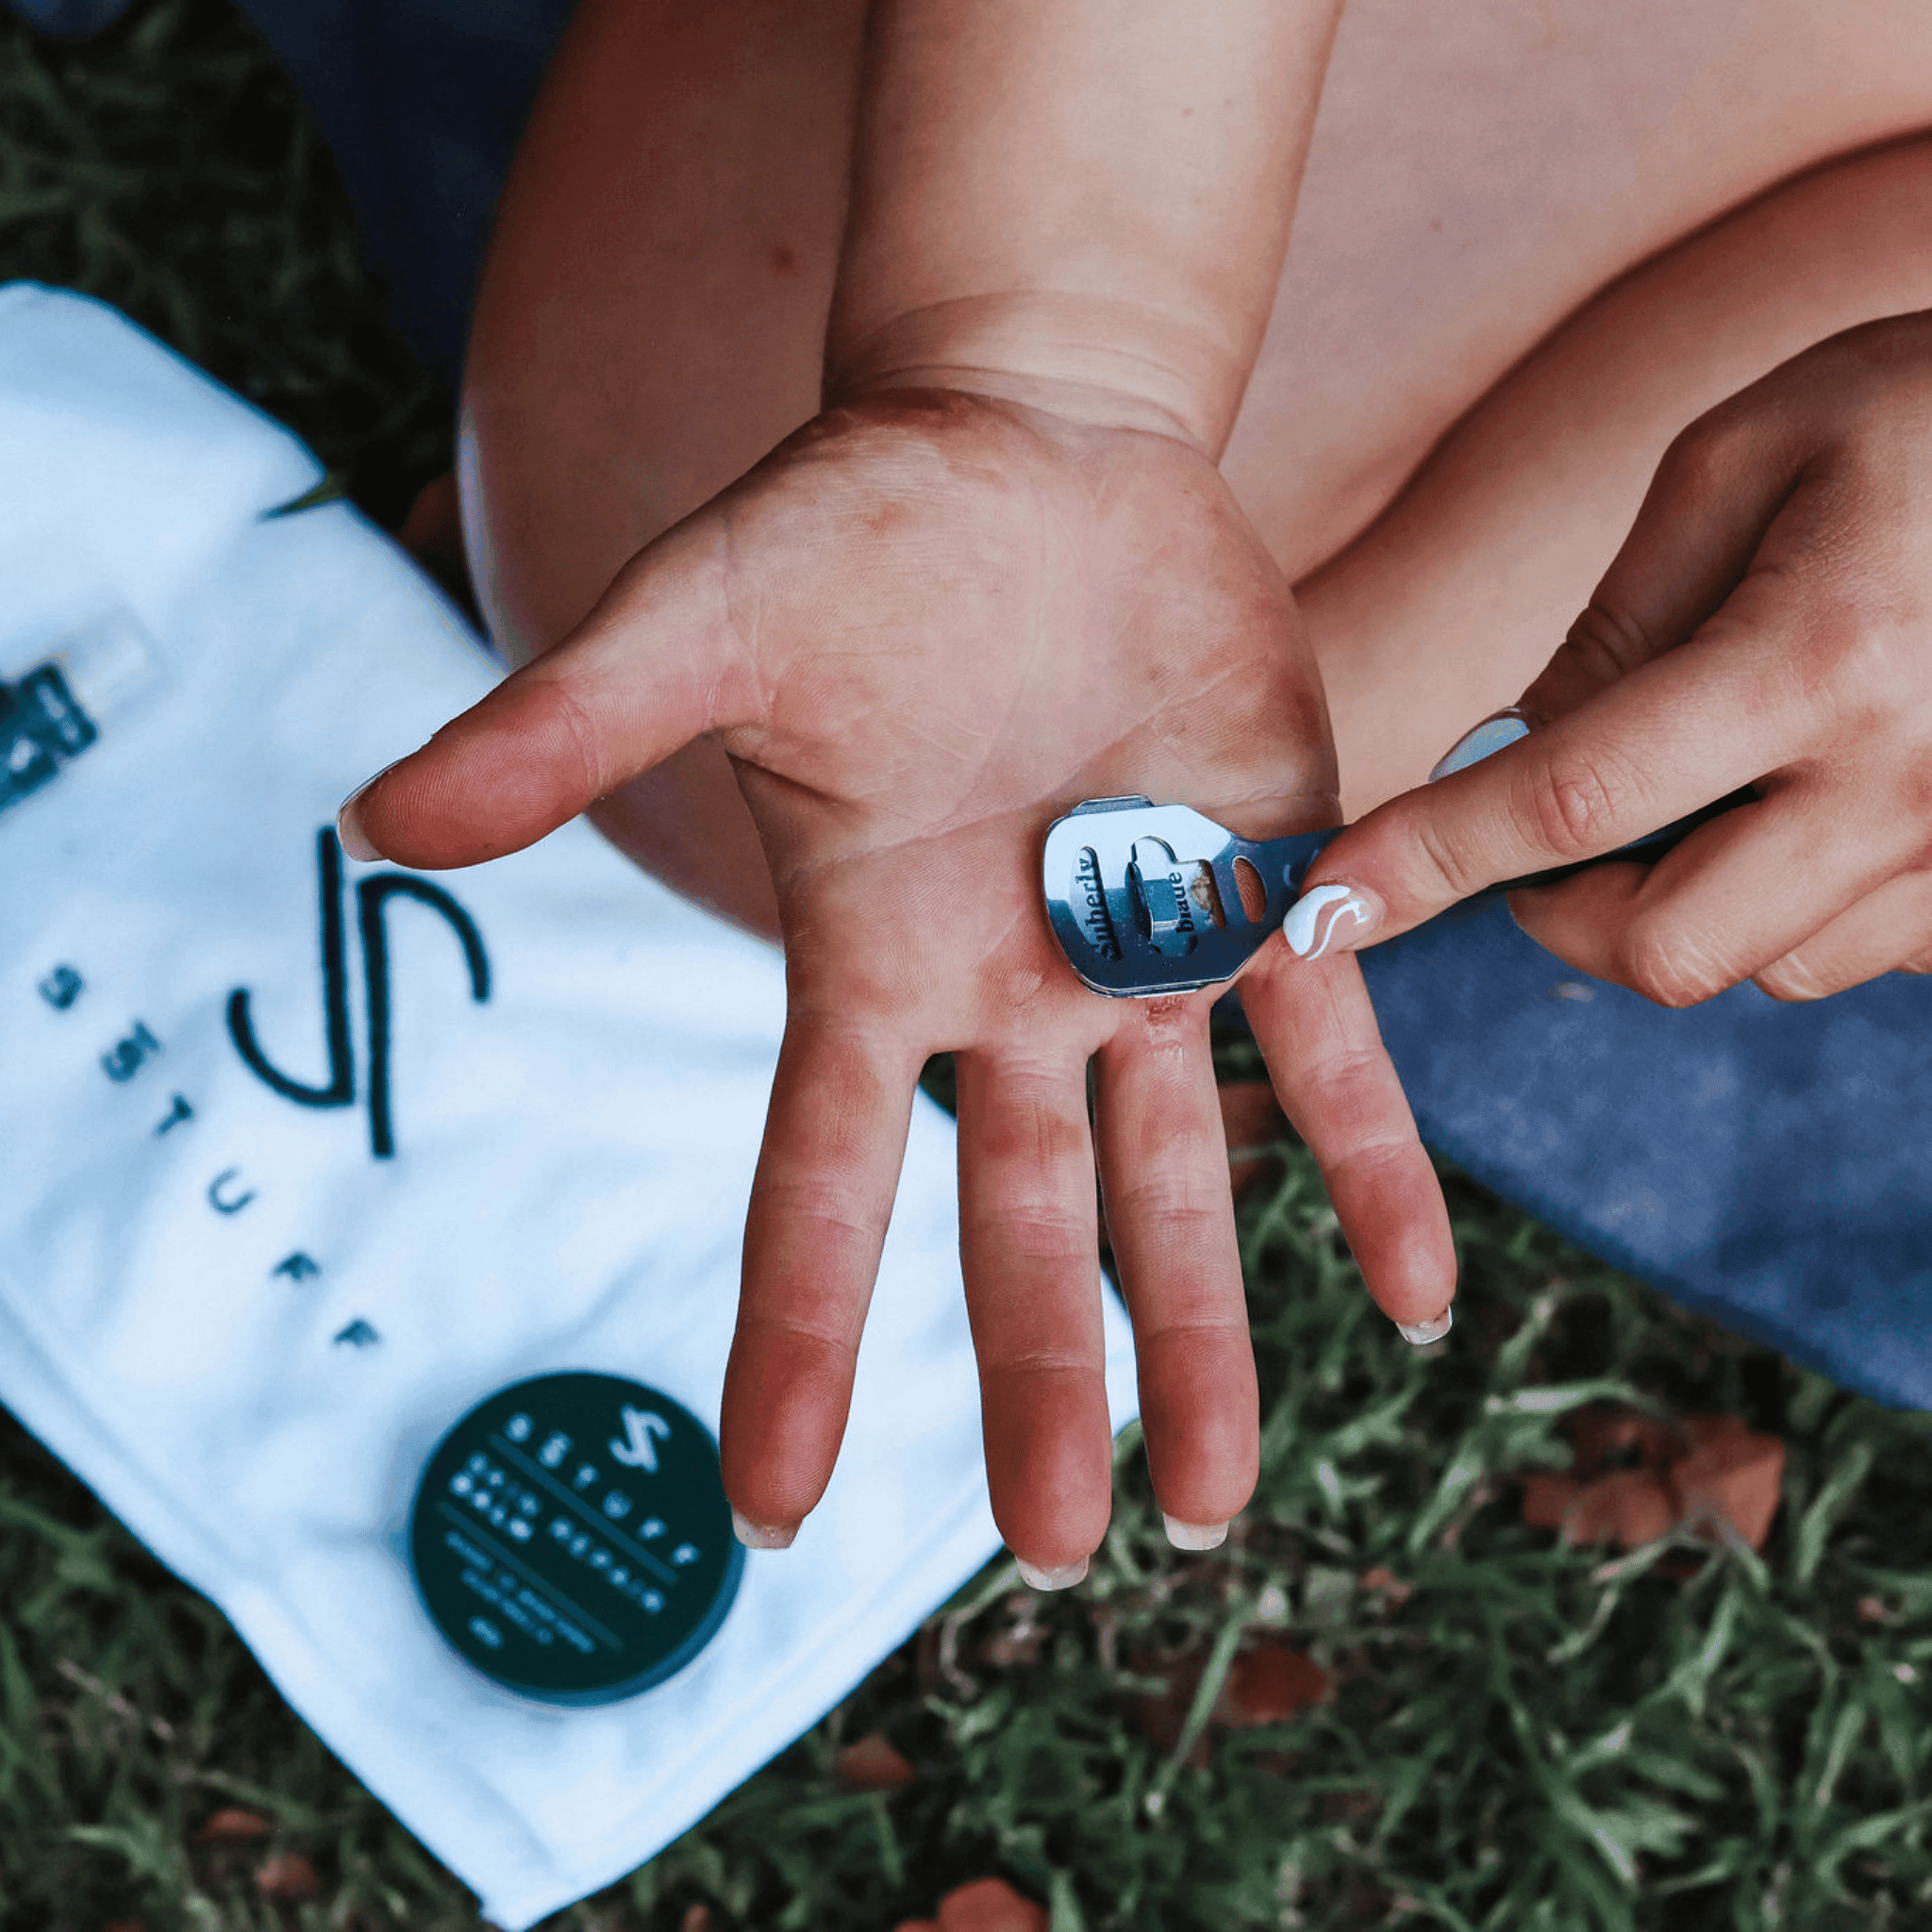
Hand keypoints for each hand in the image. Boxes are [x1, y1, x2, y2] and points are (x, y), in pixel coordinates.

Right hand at [339, 389, 1454, 1575]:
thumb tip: (375, 815)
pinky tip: (1420, 1295)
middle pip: (1018, 1223)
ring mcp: (1142, 951)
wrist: (1037, 447)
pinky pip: (1331, 1051)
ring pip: (1178, 1178)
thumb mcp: (699, 625)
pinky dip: (1374, 1166)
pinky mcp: (1266, 885)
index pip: (819, 1183)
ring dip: (1204, 1333)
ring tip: (1213, 1500)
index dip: (798, 1341)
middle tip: (1059, 1555)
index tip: (774, 1509)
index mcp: (867, 957)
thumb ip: (565, 731)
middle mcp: (1003, 988)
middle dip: (1041, 1378)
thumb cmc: (850, 526)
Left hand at [1276, 311, 1931, 1007]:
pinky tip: (1811, 801)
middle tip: (1548, 833)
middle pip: (1661, 948)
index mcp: (1817, 658)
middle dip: (1564, 911)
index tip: (1319, 911)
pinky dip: (1789, 904)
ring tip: (1714, 783)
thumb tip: (1507, 757)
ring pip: (1760, 968)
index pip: (1571, 802)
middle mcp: (1903, 782)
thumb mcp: (1754, 457)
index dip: (1428, 864)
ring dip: (1683, 902)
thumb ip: (1620, 622)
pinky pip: (1853, 953)